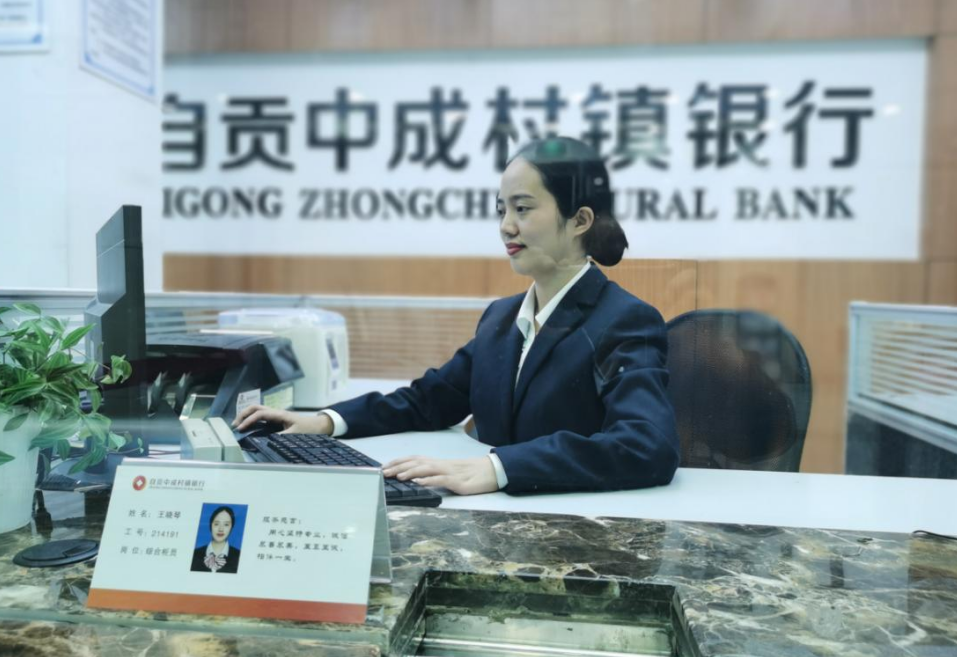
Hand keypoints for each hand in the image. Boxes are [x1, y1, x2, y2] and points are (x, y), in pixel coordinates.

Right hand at [233, 405, 332, 433]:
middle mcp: (275, 412)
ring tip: (237, 426)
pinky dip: (251, 420)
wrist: (317, 425)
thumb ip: (282, 437)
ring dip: (246, 416)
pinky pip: (260, 416)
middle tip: (234, 425)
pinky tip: (246, 427)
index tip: (240, 429)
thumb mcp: (295, 434)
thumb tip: (267, 440)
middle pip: (255, 407)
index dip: (249, 420)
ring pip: (257, 410)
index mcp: (279, 414)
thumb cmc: (308, 428)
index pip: (260, 413)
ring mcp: (275, 415)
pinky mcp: (275, 419)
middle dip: (243, 414)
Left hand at [382, 456, 498, 495]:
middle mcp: (442, 465)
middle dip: (399, 467)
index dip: (399, 462)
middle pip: (417, 463)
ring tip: (398, 477)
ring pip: (427, 469)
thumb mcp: (450, 472)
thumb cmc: (472, 473)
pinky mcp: (459, 482)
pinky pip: (442, 479)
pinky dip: (430, 480)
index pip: (415, 459)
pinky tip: (420, 482)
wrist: (493, 471)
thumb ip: (435, 474)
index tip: (384, 467)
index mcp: (439, 463)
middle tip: (383, 472)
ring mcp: (450, 472)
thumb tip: (417, 478)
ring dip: (411, 472)